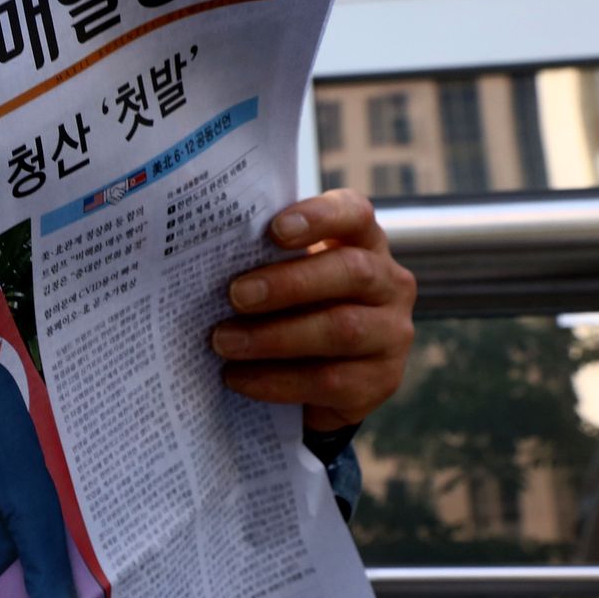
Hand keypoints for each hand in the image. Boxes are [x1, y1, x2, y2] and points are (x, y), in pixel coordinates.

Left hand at [210, 189, 415, 431]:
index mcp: (363, 244)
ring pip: (341, 330)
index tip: (274, 230)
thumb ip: (262, 264)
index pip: (354, 214)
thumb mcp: (283, 280)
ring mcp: (392, 334)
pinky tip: (239, 378)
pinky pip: (328, 380)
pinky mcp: (380, 381)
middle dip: (288, 284)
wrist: (320, 383)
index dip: (318, 217)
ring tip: (224, 342)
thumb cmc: (293, 312)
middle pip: (351, 271)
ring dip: (273, 337)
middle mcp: (389, 284)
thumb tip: (206, 261)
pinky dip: (276, 381)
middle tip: (236, 295)